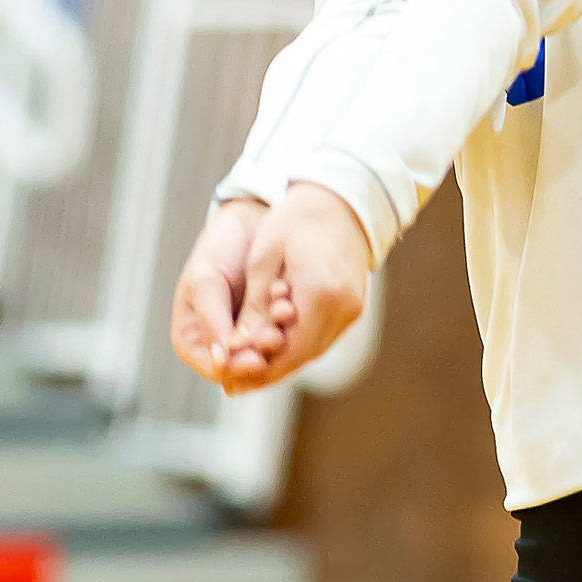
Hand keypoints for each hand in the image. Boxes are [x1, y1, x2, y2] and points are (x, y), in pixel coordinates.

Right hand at [171, 196, 293, 383]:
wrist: (249, 221)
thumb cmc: (219, 246)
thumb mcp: (205, 280)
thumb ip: (212, 321)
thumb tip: (221, 362)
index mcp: (192, 339)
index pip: (217, 370)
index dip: (238, 369)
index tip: (257, 358)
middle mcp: (220, 344)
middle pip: (245, 368)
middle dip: (263, 352)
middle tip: (276, 335)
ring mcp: (248, 336)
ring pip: (267, 354)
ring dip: (279, 337)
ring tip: (284, 309)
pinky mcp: (272, 324)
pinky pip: (284, 335)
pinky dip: (288, 323)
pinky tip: (289, 302)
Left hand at [219, 181, 372, 393]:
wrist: (341, 198)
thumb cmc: (296, 219)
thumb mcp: (264, 259)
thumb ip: (253, 308)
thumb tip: (236, 347)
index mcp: (321, 293)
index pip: (287, 350)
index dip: (257, 370)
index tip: (227, 380)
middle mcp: (344, 307)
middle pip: (301, 356)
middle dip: (266, 372)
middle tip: (231, 383)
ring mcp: (353, 308)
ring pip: (313, 350)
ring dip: (281, 361)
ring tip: (245, 369)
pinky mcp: (354, 306)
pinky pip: (322, 336)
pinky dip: (297, 345)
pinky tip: (271, 348)